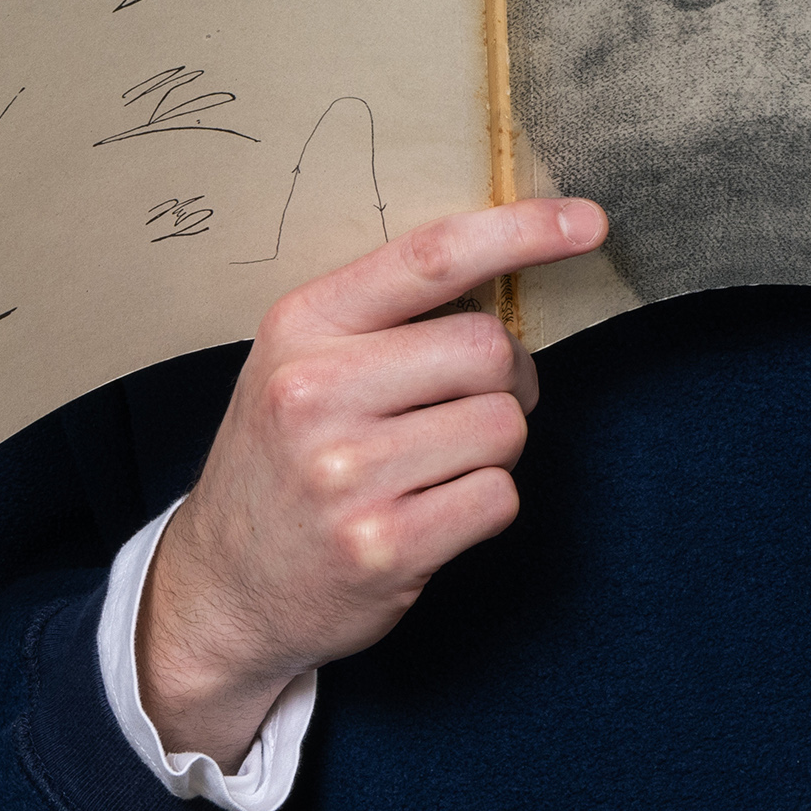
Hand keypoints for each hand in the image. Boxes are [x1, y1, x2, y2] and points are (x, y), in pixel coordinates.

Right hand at [137, 197, 607, 763]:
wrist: (221, 588)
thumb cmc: (281, 460)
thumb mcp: (298, 362)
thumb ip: (385, 317)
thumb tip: (510, 278)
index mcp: (302, 325)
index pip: (432, 256)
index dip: (524, 232)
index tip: (589, 222)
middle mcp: (316, 391)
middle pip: (490, 348)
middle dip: (506, 379)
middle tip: (470, 407)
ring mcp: (347, 474)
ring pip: (504, 427)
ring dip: (494, 448)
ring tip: (435, 466)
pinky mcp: (383, 547)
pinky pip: (498, 498)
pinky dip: (486, 504)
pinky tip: (431, 513)